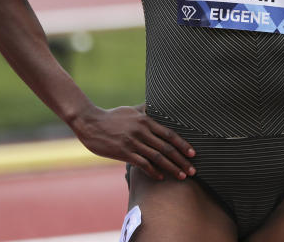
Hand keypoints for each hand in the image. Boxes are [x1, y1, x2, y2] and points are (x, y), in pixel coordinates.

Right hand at [70, 104, 195, 180]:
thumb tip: (156, 106)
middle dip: (181, 160)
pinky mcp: (123, 152)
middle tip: (193, 170)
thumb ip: (145, 110)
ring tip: (182, 176)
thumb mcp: (130, 110)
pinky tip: (160, 177)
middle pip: (166, 147)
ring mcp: (132, 142)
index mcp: (145, 120)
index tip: (193, 153)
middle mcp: (141, 131)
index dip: (183, 144)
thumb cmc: (111, 117)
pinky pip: (142, 164)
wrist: (90, 122)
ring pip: (157, 157)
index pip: (169, 134)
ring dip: (171, 168)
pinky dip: (153, 171)